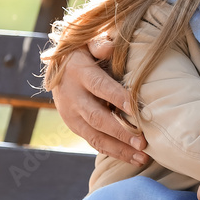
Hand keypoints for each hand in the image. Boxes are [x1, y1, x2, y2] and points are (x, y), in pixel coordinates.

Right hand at [50, 43, 149, 166]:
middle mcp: (72, 97)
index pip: (100, 87)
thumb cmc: (83, 51)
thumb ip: (99, 44)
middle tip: (143, 142)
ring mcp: (71, 116)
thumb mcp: (86, 41)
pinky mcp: (75, 127)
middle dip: (121, 132)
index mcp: (78, 73)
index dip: (117, 98)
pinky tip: (133, 158)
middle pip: (97, 118)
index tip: (136, 109)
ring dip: (119, 149)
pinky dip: (114, 152)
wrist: (56, 66)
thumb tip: (110, 47)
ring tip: (142, 157)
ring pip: (95, 136)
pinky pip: (94, 142)